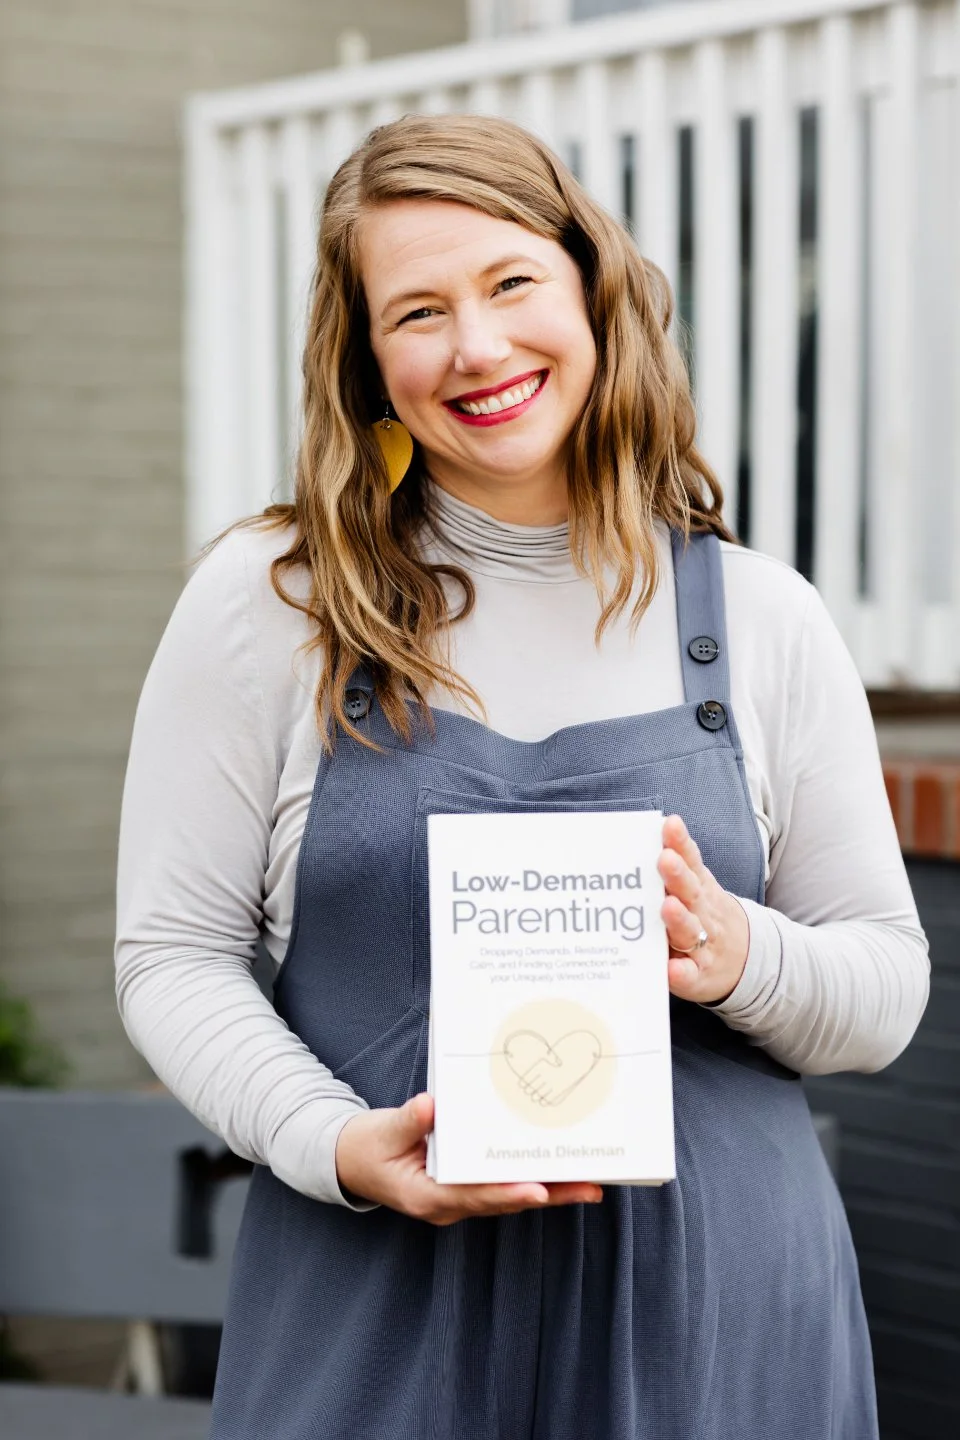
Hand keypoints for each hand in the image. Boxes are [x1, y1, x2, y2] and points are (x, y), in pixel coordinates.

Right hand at [335, 1092, 602, 1223]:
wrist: (355, 1161)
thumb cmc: (369, 1147)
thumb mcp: (382, 1132)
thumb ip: (407, 1122)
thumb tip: (429, 1107)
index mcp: (427, 1197)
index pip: (473, 1197)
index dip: (506, 1194)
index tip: (537, 1190)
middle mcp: (450, 1205)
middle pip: (505, 1202)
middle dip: (548, 1195)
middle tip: (590, 1188)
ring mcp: (460, 1199)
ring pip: (510, 1197)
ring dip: (550, 1191)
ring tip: (591, 1183)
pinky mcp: (467, 1188)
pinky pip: (504, 1186)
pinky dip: (532, 1179)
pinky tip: (560, 1172)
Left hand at [657, 814, 749, 1004]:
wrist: (745, 962)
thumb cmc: (706, 918)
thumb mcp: (700, 887)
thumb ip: (681, 862)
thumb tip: (656, 827)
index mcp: (701, 889)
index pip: (692, 862)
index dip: (681, 843)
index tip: (670, 824)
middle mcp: (703, 914)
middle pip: (690, 893)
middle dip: (677, 876)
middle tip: (664, 860)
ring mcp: (703, 946)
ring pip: (690, 932)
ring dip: (679, 920)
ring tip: (668, 908)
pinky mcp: (698, 976)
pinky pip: (690, 975)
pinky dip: (681, 973)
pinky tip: (672, 970)